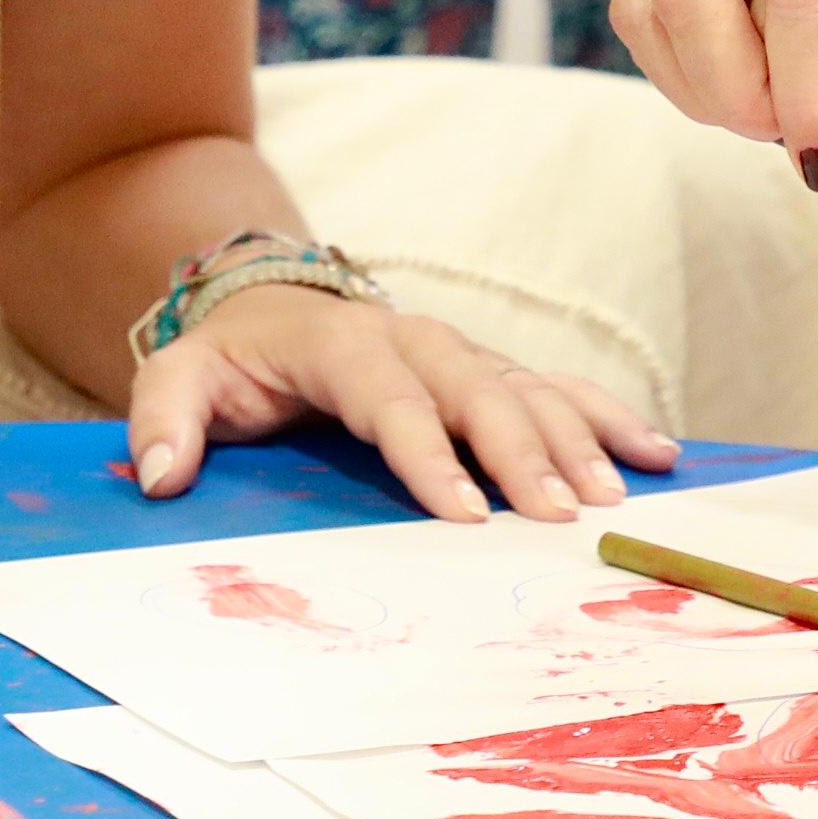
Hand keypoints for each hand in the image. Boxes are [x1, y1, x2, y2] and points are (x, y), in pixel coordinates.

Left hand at [129, 284, 680, 521]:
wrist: (269, 302)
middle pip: (478, 393)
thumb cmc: (229, 358)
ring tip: (620, 496)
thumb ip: (165, 420)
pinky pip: (558, 389)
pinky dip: (609, 416)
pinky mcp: (488, 369)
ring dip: (579, 439)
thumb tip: (159, 475)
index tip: (466, 513)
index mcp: (342, 346)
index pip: (392, 401)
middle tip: (563, 516)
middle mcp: (414, 340)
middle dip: (524, 453)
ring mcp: (460, 352)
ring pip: (530, 390)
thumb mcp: (176, 377)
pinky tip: (658, 452)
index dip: (429, 455)